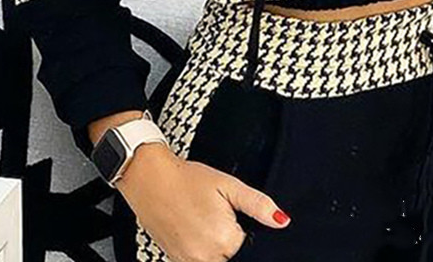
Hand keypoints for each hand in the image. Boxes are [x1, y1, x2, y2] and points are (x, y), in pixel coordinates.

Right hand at [116, 142, 290, 261]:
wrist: (150, 179)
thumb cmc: (187, 179)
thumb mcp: (228, 184)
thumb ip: (257, 204)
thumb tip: (282, 220)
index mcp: (223, 239)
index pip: (249, 246)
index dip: (243, 229)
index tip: (230, 216)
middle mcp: (205, 257)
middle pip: (231, 256)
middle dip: (229, 240)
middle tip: (214, 214)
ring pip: (214, 261)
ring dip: (214, 246)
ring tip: (202, 219)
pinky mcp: (174, 261)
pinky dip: (200, 251)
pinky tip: (192, 228)